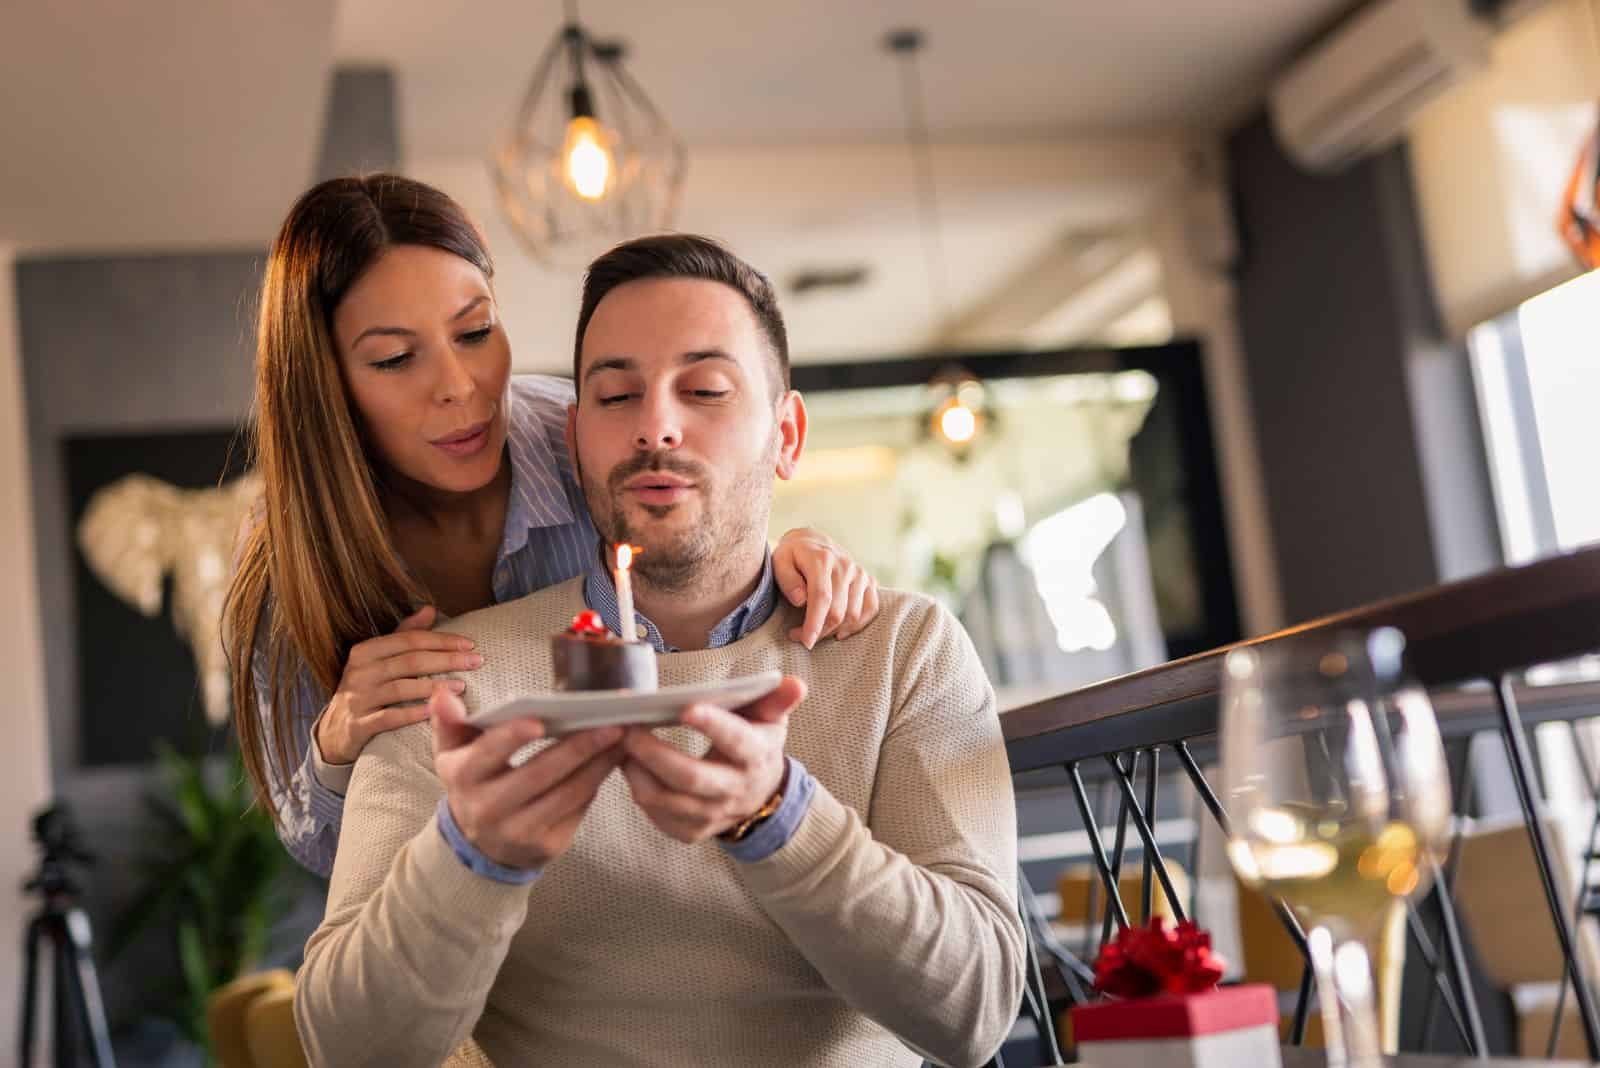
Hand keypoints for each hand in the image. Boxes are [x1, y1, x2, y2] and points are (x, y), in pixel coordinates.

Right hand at [314, 605, 483, 765]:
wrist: (335, 729)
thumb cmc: (366, 688)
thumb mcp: (379, 659)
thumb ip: (404, 634)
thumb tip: (430, 608)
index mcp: (366, 651)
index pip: (410, 640)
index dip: (442, 640)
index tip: (470, 645)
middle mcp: (360, 671)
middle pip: (410, 661)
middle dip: (447, 659)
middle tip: (476, 662)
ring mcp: (358, 698)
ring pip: (401, 688)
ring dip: (434, 686)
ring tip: (461, 686)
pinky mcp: (358, 725)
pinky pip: (390, 717)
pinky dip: (414, 713)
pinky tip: (435, 711)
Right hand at [430, 684, 623, 870]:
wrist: (481, 845)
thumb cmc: (474, 782)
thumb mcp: (453, 754)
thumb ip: (448, 722)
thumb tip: (443, 694)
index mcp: (464, 778)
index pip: (487, 755)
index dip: (511, 738)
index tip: (539, 720)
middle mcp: (488, 809)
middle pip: (539, 774)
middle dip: (578, 747)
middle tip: (610, 723)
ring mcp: (520, 831)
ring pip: (568, 793)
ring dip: (599, 763)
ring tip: (621, 736)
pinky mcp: (548, 846)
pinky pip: (579, 808)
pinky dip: (598, 781)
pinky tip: (613, 759)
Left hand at [620, 676, 806, 843]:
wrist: (759, 795)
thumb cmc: (756, 743)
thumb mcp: (770, 718)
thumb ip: (777, 699)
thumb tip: (795, 683)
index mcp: (755, 756)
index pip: (735, 741)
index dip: (712, 725)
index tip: (686, 707)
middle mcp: (734, 790)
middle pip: (690, 777)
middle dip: (654, 752)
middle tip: (629, 728)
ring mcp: (711, 815)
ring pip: (664, 799)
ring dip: (636, 770)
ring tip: (622, 744)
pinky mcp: (690, 831)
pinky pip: (656, 814)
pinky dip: (637, 788)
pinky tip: (630, 765)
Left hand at [773, 528, 880, 646]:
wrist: (813, 542)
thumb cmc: (793, 557)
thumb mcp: (780, 561)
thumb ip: (787, 579)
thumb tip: (800, 600)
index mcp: (822, 559)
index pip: (822, 597)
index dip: (814, 623)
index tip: (806, 641)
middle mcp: (845, 565)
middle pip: (838, 611)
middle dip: (820, 631)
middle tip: (802, 637)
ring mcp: (860, 573)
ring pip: (854, 615)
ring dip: (835, 630)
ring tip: (817, 632)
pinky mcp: (869, 580)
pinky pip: (871, 609)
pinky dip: (858, 625)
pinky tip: (840, 631)